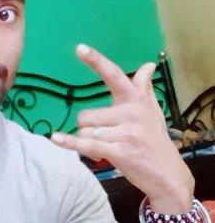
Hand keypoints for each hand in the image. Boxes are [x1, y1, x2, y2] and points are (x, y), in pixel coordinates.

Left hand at [50, 44, 194, 204]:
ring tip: (106, 149)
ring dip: (88, 143)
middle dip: (87, 129)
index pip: (114, 76)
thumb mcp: (152, 112)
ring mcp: (126, 132)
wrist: (167, 174)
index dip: (96, 61)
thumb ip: (144, 89)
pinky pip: (87, 144)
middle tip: (105, 139)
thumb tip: (148, 65)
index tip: (80, 48)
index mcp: (136, 100)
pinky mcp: (120, 151)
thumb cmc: (154, 141)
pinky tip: (56, 138)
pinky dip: (70, 143)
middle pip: (86, 115)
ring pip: (85, 132)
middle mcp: (131, 112)